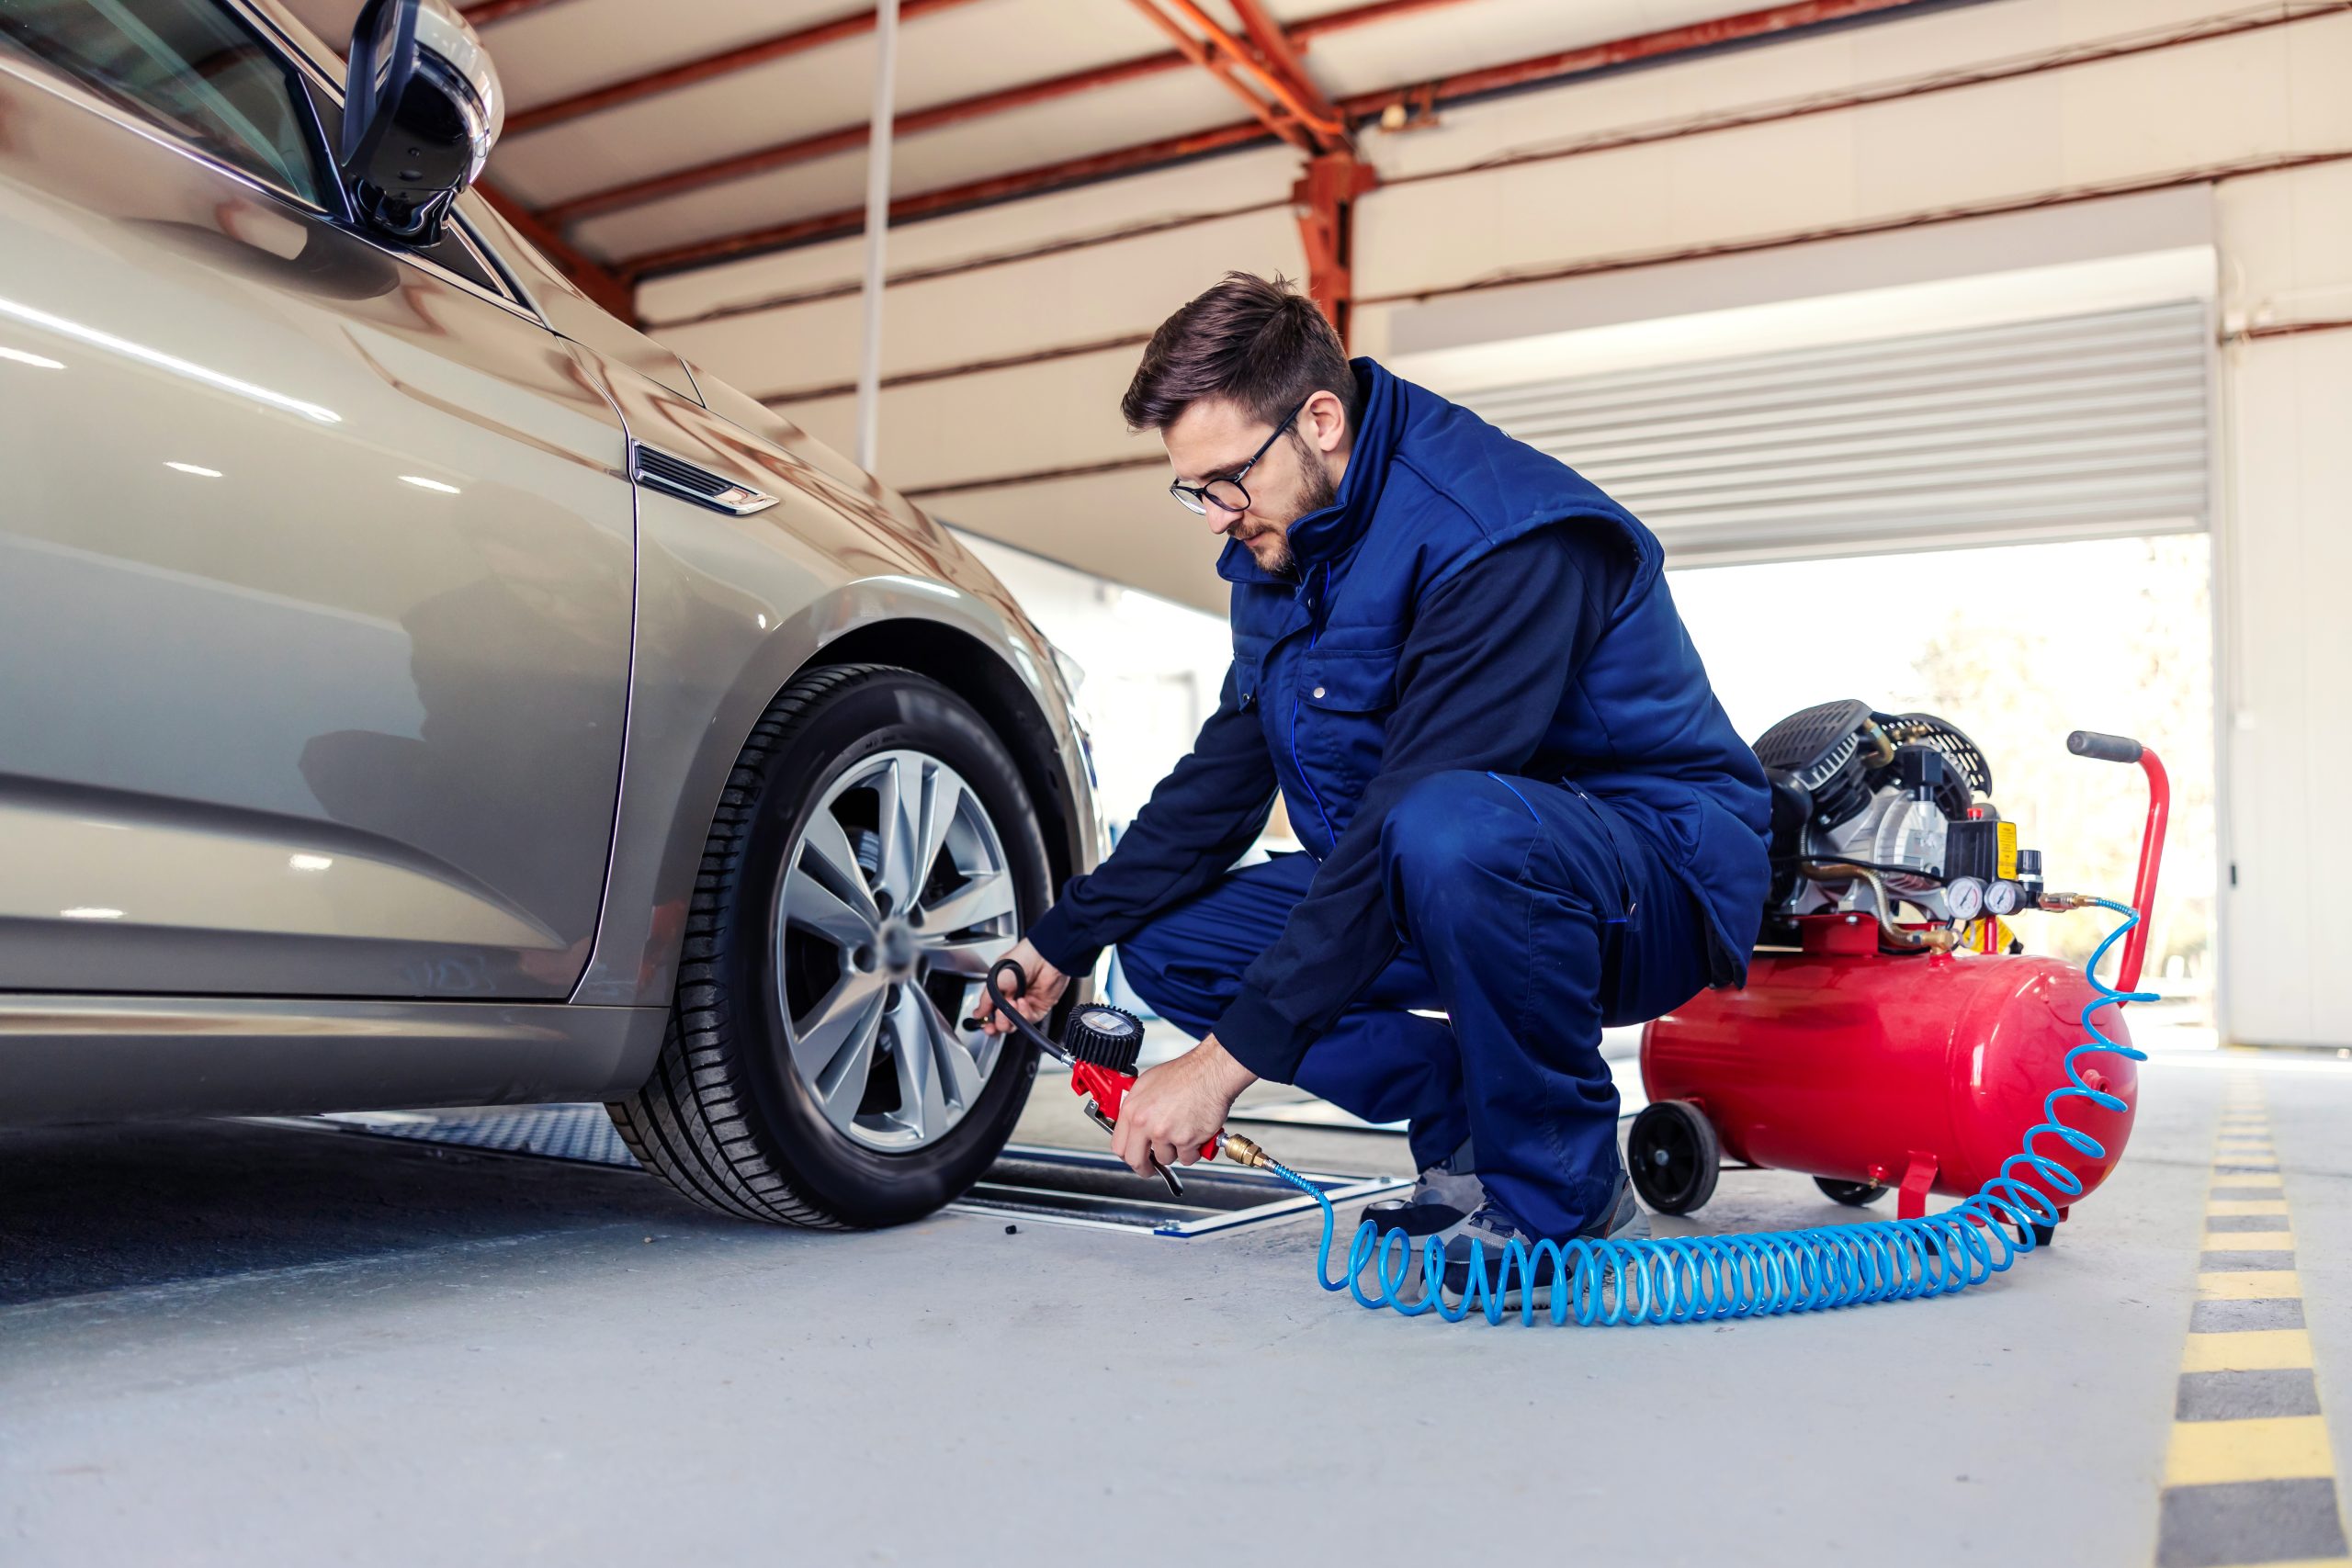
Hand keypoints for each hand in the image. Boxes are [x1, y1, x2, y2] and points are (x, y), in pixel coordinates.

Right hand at [967, 937, 1067, 1037]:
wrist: (1042, 957)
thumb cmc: (1020, 960)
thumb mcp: (995, 980)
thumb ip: (986, 1000)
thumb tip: (978, 1014)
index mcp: (1000, 992)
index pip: (992, 1014)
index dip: (988, 1022)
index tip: (985, 1025)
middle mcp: (1013, 999)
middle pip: (1004, 1023)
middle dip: (999, 1023)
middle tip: (998, 1016)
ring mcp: (1026, 1004)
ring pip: (1015, 1024)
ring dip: (1011, 1017)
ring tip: (1011, 1003)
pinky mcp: (1039, 1007)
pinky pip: (1029, 1019)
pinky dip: (1024, 1013)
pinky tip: (1022, 1002)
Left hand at [1110, 1035, 1256, 1177]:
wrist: (1210, 1072)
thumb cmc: (1185, 1074)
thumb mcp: (1148, 1084)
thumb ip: (1137, 1107)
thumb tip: (1133, 1123)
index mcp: (1132, 1109)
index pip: (1119, 1145)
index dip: (1128, 1155)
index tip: (1134, 1156)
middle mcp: (1145, 1123)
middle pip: (1136, 1161)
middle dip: (1145, 1168)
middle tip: (1151, 1167)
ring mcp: (1165, 1133)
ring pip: (1165, 1159)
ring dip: (1174, 1152)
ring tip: (1183, 1132)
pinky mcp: (1185, 1141)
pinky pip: (1187, 1158)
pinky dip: (1193, 1151)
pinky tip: (1195, 1134)